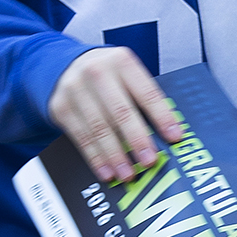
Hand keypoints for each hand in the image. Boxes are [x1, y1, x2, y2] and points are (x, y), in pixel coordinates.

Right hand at [48, 47, 186, 183]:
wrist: (64, 65)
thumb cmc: (108, 75)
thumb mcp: (126, 74)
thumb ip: (144, 97)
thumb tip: (169, 132)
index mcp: (122, 61)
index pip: (147, 92)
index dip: (162, 116)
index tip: (175, 137)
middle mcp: (97, 72)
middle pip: (121, 112)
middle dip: (137, 140)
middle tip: (149, 161)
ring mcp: (75, 89)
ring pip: (99, 128)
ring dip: (116, 156)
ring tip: (129, 174)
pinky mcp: (61, 108)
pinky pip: (81, 138)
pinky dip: (96, 158)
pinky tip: (107, 171)